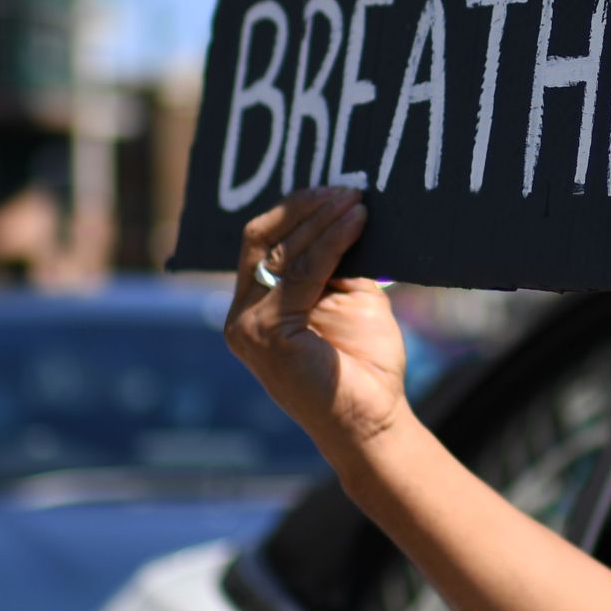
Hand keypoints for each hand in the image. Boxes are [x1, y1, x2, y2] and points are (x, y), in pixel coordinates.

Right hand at [223, 187, 409, 456]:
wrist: (370, 422)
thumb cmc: (363, 365)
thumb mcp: (347, 298)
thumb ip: (334, 262)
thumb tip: (345, 209)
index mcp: (253, 307)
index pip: (260, 243)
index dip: (293, 210)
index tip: (332, 189)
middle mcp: (240, 316)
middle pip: (261, 239)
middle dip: (305, 208)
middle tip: (346, 188)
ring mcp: (247, 326)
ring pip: (282, 252)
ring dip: (321, 220)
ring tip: (356, 200)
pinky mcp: (266, 334)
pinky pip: (301, 274)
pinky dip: (331, 243)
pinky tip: (356, 224)